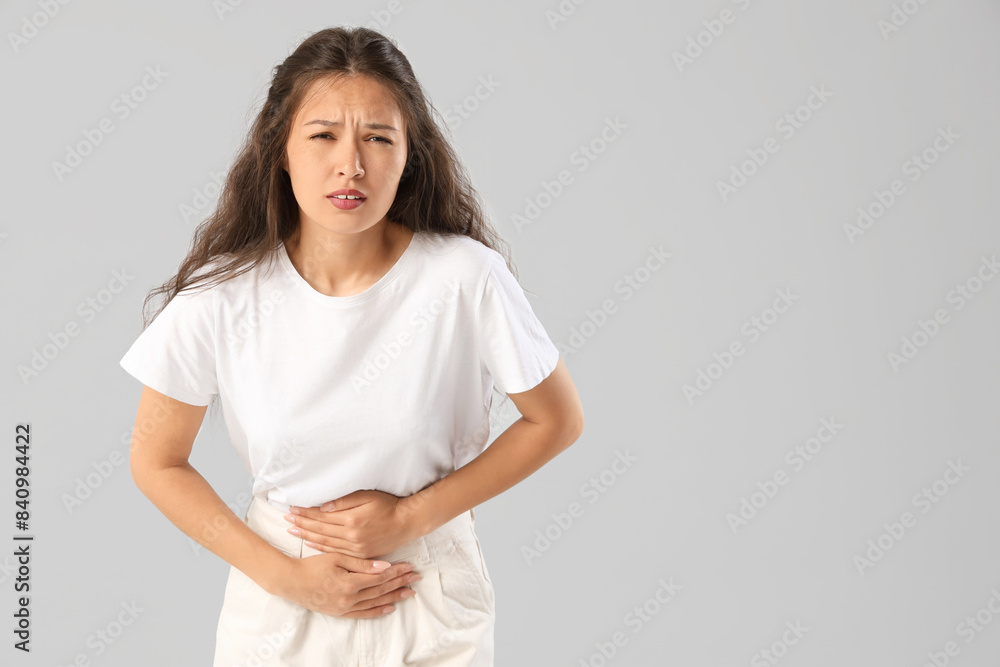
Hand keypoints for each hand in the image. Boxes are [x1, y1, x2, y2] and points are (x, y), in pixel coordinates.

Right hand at [271, 552, 421, 617]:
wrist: (291, 582)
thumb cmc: (312, 565)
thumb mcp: (336, 558)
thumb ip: (361, 563)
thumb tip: (384, 566)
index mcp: (350, 583)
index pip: (380, 577)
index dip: (396, 571)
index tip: (409, 565)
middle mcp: (349, 598)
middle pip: (381, 590)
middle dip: (400, 583)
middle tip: (416, 577)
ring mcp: (345, 608)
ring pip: (375, 602)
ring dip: (394, 596)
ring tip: (409, 591)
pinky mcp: (340, 613)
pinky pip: (363, 614)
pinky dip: (378, 611)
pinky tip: (390, 607)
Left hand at [284, 489, 420, 558]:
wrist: (407, 523)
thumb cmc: (388, 505)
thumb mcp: (368, 497)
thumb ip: (344, 501)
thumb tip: (323, 507)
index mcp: (351, 520)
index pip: (322, 516)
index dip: (306, 512)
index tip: (292, 509)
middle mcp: (351, 536)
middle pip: (320, 530)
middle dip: (301, 524)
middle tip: (286, 520)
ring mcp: (355, 548)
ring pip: (325, 542)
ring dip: (307, 536)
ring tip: (293, 531)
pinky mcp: (360, 555)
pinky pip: (335, 552)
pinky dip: (321, 547)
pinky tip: (311, 543)